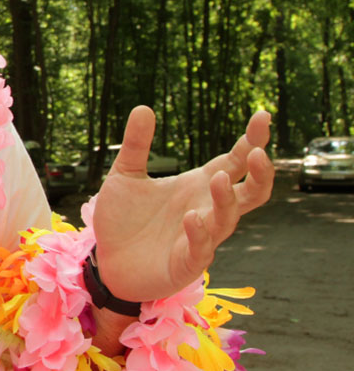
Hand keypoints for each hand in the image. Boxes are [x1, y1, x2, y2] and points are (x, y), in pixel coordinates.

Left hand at [92, 105, 273, 302]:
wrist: (107, 263)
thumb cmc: (123, 220)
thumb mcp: (125, 175)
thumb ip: (136, 144)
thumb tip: (143, 106)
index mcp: (197, 185)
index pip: (234, 161)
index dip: (251, 140)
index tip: (262, 115)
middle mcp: (207, 210)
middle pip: (249, 192)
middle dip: (261, 173)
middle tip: (259, 152)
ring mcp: (201, 238)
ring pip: (228, 219)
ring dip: (226, 199)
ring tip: (216, 177)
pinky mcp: (186, 263)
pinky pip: (202, 249)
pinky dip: (199, 233)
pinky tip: (191, 217)